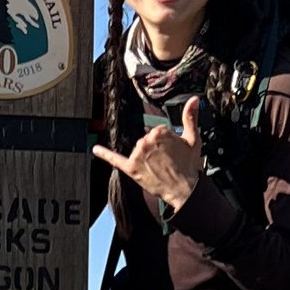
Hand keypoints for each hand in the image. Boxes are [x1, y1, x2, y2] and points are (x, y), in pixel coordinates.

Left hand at [93, 93, 205, 212]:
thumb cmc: (189, 166)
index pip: (157, 131)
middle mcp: (146, 141)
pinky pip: (115, 159)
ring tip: (159, 168)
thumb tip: (193, 99)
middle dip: (154, 150)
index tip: (172, 151)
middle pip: (146, 140)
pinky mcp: (131, 169)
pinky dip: (104, 154)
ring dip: (145, 157)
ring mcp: (137, 155)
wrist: (184, 190)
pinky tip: (95, 149)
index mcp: (160, 132)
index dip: (165, 142)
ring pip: (137, 150)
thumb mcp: (193, 139)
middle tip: (166, 161)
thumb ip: (190, 117)